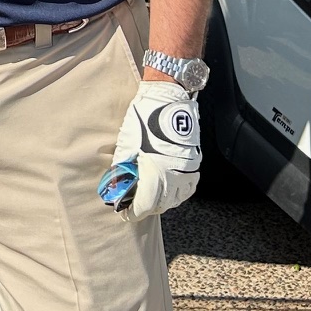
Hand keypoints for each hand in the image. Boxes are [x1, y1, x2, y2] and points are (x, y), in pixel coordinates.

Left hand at [103, 80, 202, 221]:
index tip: (124, 213)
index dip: (133, 212)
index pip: (146, 204)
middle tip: (132, 204)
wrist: (169, 97)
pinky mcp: (195, 162)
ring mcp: (188, 169)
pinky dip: (177, 192)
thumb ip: (122, 167)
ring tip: (148, 197)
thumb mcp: (126, 143)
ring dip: (161, 201)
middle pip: (161, 204)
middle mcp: (175, 175)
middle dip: (146, 207)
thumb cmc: (144, 117)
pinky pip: (188, 186)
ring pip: (176, 197)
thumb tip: (116, 183)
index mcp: (157, 172)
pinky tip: (167, 187)